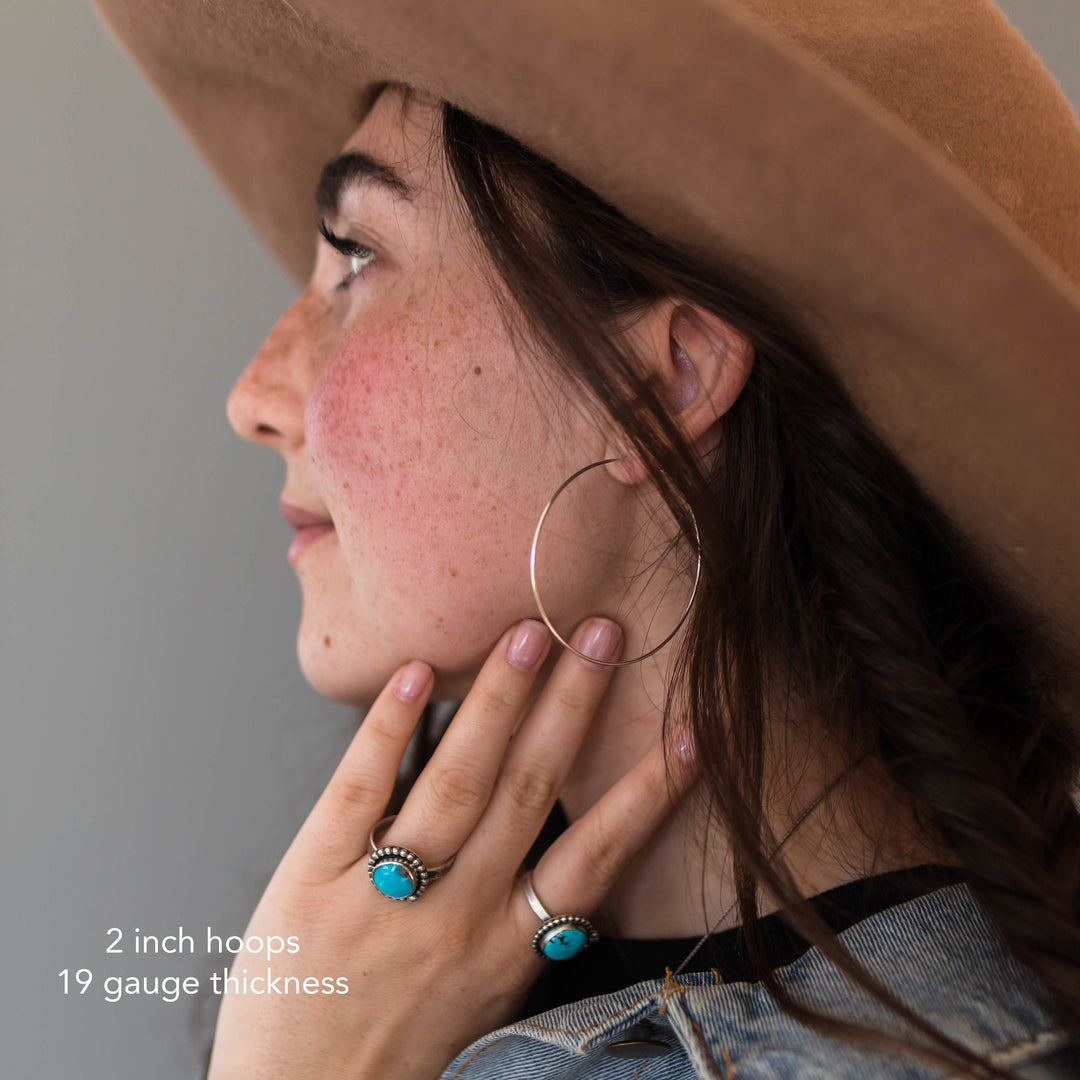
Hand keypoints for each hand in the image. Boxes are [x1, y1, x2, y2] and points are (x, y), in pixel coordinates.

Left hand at [206, 617, 692, 1079]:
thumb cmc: (394, 1054)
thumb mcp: (480, 997)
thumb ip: (515, 921)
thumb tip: (552, 841)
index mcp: (506, 950)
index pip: (594, 859)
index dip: (644, 794)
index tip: (686, 735)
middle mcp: (457, 919)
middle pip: (527, 793)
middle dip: (572, 707)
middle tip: (600, 632)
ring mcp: (384, 898)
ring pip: (456, 783)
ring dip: (496, 702)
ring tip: (529, 635)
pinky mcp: (312, 881)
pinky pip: (357, 792)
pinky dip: (389, 730)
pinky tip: (415, 674)